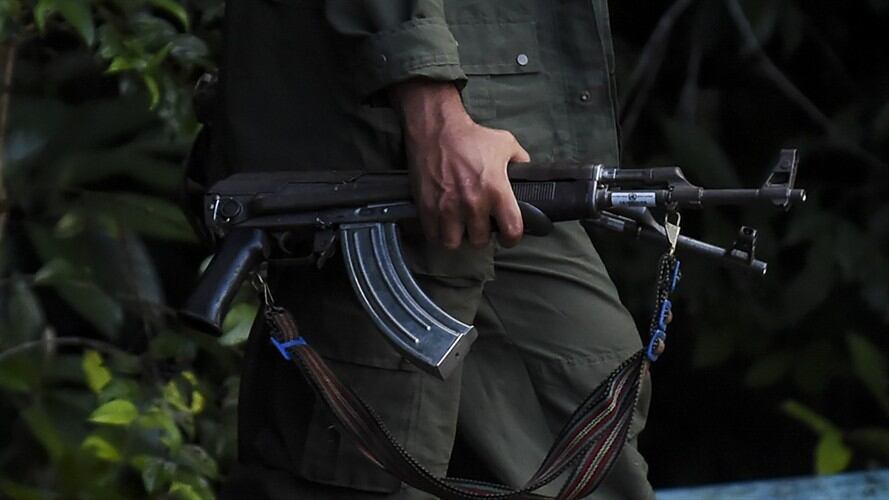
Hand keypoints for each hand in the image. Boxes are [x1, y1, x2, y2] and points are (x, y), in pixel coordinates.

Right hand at [390, 80, 529, 248]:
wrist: (436, 128)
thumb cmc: (471, 136)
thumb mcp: (505, 144)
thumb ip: (520, 161)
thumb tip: (527, 173)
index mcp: (496, 190)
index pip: (511, 230)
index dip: (511, 238)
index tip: (507, 237)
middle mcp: (473, 203)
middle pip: (480, 241)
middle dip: (480, 236)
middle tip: (478, 227)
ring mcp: (447, 207)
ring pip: (454, 243)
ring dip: (457, 238)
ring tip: (458, 229)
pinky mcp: (427, 207)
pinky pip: (432, 235)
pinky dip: (437, 233)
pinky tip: (441, 225)